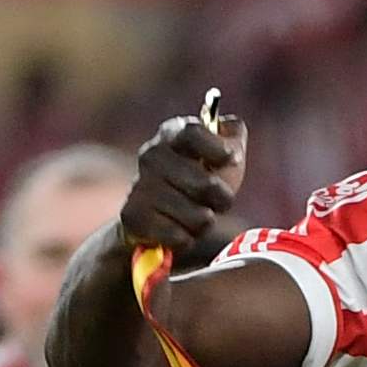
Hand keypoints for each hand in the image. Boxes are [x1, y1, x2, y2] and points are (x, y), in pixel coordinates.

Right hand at [118, 109, 247, 262]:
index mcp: (171, 135)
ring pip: (198, 216)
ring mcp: (140, 186)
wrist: (152, 218)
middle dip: (222, 199)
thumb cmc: (194, 182)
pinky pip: (181, 237)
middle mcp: (151, 155)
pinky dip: (186, 239)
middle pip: (206, 184)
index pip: (194, 133)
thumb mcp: (217, 158)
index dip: (218, 148)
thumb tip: (233, 128)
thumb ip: (232, 139)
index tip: (233, 159)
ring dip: (204, 222)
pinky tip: (177, 230)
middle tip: (218, 201)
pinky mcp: (133, 216)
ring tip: (194, 216)